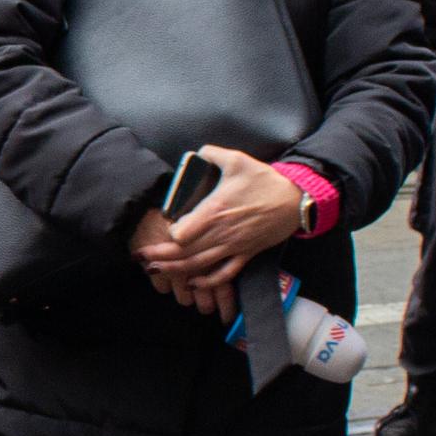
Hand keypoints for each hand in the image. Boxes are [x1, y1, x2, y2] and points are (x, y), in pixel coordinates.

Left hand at [130, 145, 303, 322]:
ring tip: (155, 270)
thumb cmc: (265, 180)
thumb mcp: (237, 159)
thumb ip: (211, 154)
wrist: (296, 200)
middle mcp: (222, 233)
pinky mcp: (246, 254)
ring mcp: (234, 246)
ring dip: (176, 271)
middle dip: (160, 258)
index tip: (161, 231)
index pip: (183, 234)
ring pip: (200, 265)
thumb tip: (195, 153)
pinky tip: (192, 282)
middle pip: (185, 253)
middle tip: (139, 257)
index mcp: (216, 211)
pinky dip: (208, 282)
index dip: (168, 236)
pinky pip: (225, 274)